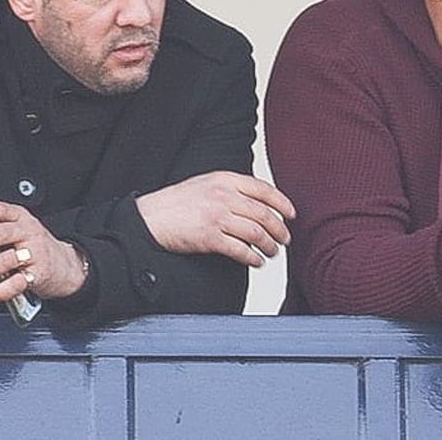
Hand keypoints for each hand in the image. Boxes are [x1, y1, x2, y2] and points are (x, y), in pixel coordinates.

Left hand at [0, 200, 87, 302]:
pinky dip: (2, 289)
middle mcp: (29, 232)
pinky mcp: (39, 275)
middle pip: (1, 233)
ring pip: (8, 259)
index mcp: (19, 216)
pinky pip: (18, 283)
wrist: (64, 264)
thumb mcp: (11, 225)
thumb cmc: (30, 243)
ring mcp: (36, 253)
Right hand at [135, 171, 295, 266]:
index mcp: (223, 180)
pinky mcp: (209, 237)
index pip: (263, 190)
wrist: (150, 218)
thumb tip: (257, 203)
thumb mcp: (204, 184)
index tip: (291, 214)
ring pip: (256, 232)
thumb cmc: (175, 204)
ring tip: (271, 252)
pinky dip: (252, 258)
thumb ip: (229, 189)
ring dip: (269, 246)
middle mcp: (223, 196)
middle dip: (279, 230)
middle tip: (284, 239)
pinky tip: (255, 261)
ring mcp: (216, 216)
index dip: (282, 203)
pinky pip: (240, 250)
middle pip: (264, 214)